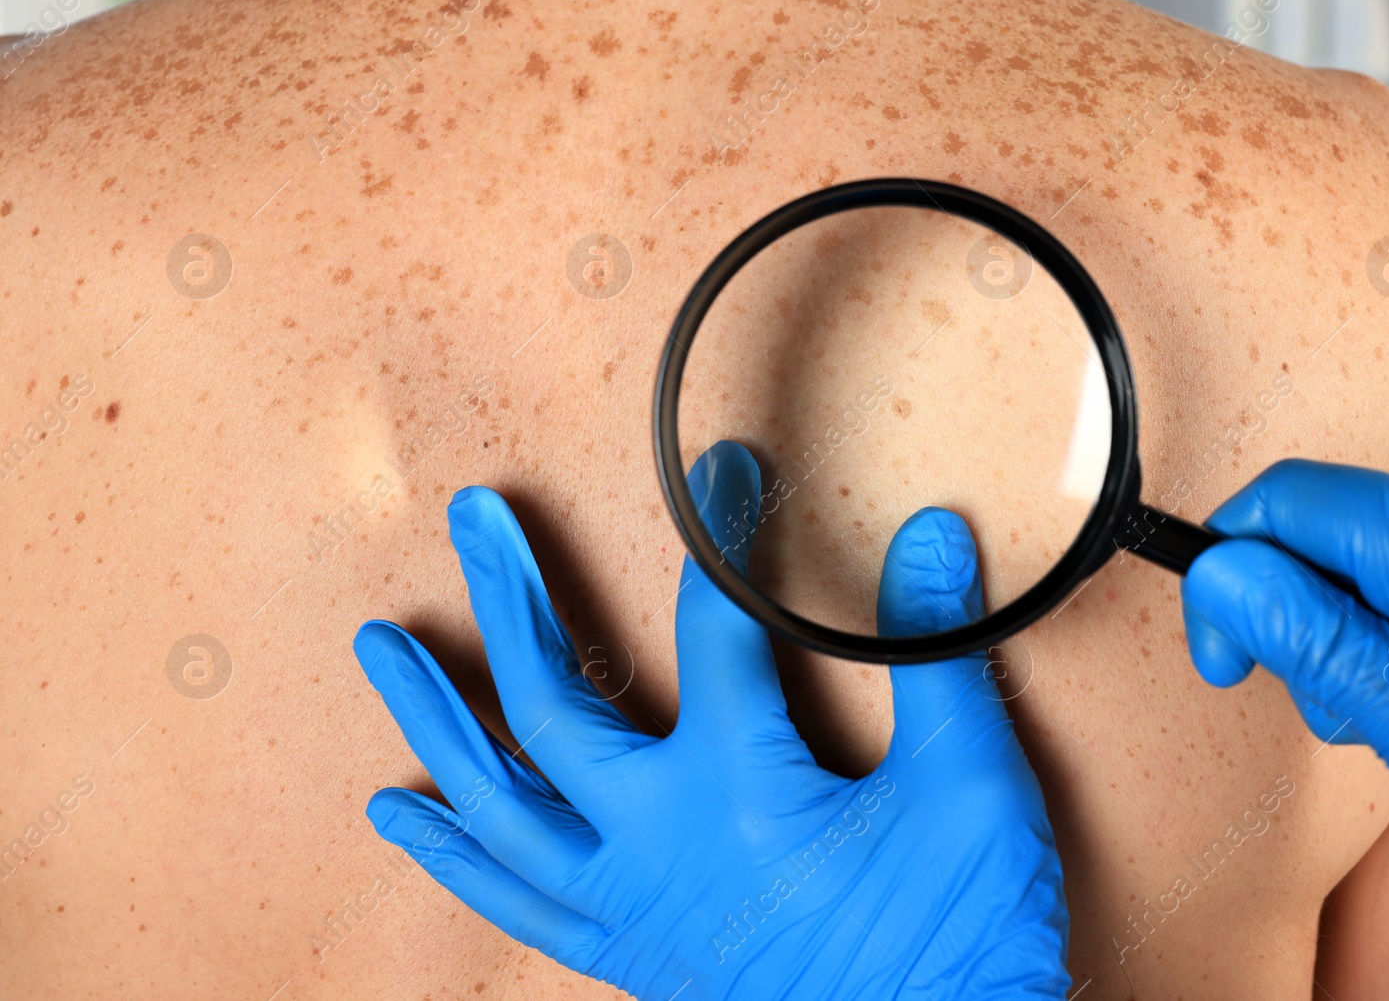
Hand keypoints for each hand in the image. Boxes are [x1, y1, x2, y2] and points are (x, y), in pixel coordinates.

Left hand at [353, 440, 1069, 998]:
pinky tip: (402, 812)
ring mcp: (630, 906)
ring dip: (434, 718)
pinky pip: (513, 901)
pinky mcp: (629, 953)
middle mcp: (657, 846)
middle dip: (507, 597)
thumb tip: (930, 537)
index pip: (714, 626)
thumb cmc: (960, 935)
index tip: (726, 472)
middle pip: (549, 704)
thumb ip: (936, 655)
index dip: (721, 535)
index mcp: (739, 792)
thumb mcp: (971, 787)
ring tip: (380, 648)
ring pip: (496, 805)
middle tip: (473, 518)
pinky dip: (453, 855)